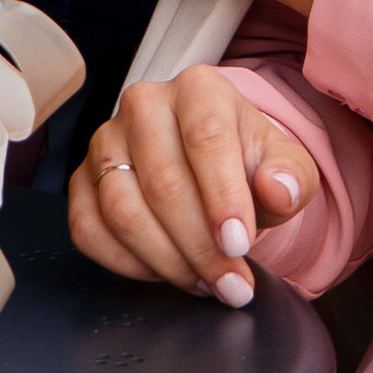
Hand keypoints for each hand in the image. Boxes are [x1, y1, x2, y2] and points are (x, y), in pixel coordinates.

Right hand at [68, 64, 306, 305]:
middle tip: (231, 283)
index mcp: (199, 88)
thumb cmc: (248, 164)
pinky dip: (128, 264)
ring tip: (204, 282)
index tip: (239, 245)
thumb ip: (291, 177)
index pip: (207, 138)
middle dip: (200, 246)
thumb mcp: (286, 166)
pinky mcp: (81, 180)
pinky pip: (90, 231)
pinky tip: (165, 272)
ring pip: (124, 212)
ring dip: (167, 261)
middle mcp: (144, 105)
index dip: (223, 197)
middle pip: (164, 182)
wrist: (212, 169)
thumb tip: (278, 189)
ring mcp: (105, 142)